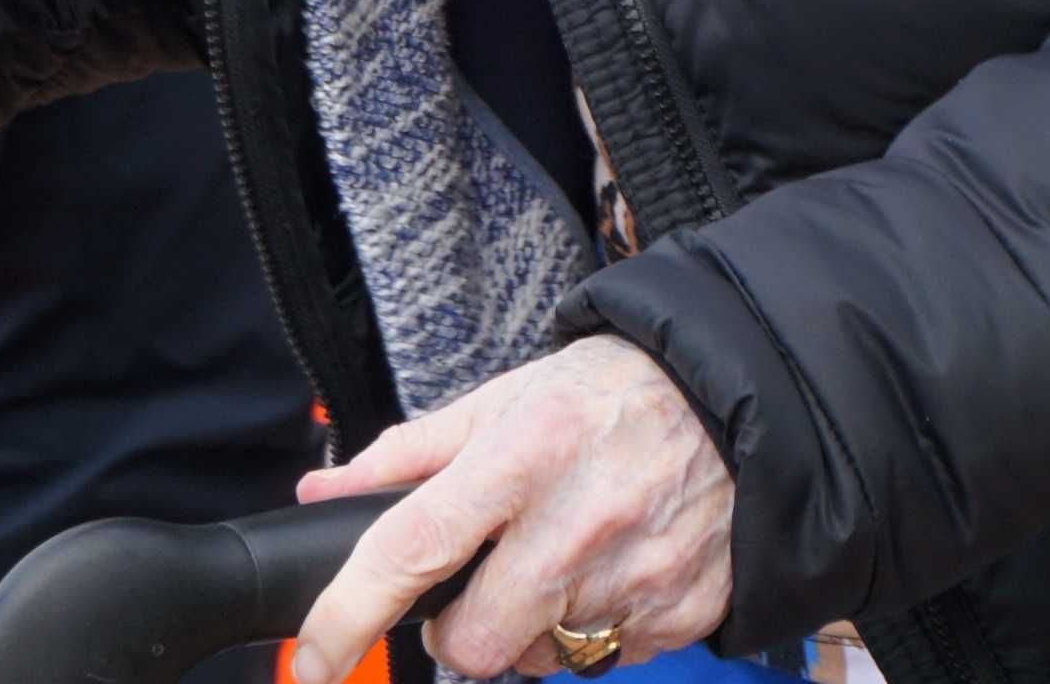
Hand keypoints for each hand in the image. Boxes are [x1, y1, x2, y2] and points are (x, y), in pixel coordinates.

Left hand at [290, 338, 731, 681]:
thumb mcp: (505, 399)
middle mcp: (575, 523)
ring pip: (538, 659)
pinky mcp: (675, 617)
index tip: (312, 658)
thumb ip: (409, 454)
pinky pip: (602, 661)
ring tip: (559, 561)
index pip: (412, 547)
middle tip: (479, 585)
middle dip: (458, 630)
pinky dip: (590, 632)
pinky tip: (608, 572)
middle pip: (474, 641)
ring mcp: (631, 580)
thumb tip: (324, 497)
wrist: (737, 396)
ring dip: (529, 630)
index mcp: (521, 454)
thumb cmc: (609, 392)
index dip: (348, 613)